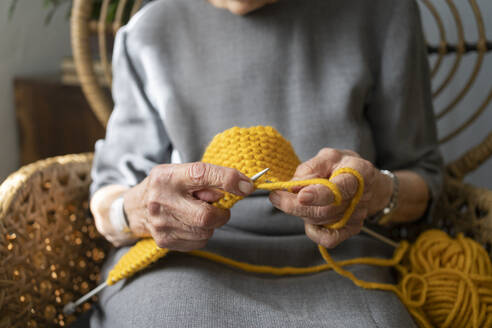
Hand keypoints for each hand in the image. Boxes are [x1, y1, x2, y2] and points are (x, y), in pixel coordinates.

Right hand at [123, 162, 254, 251]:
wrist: (135, 208)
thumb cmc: (166, 186)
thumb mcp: (181, 173)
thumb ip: (206, 178)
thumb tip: (238, 187)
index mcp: (168, 176)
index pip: (202, 175)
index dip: (228, 179)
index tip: (247, 185)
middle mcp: (162, 200)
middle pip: (206, 215)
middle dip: (221, 213)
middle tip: (219, 207)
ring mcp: (162, 224)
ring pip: (206, 231)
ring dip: (212, 223)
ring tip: (198, 212)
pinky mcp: (165, 241)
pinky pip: (199, 242)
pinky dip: (203, 233)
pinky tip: (191, 223)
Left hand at [268, 148, 392, 247]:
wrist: (363, 180)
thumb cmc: (342, 166)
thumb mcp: (326, 157)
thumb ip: (309, 169)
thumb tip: (292, 187)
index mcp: (359, 173)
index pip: (341, 187)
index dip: (320, 194)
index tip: (301, 196)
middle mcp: (361, 198)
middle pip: (326, 210)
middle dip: (296, 206)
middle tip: (276, 197)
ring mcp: (357, 216)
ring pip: (321, 222)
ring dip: (301, 212)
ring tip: (294, 198)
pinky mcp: (351, 229)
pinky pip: (328, 238)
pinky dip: (312, 230)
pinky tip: (307, 215)